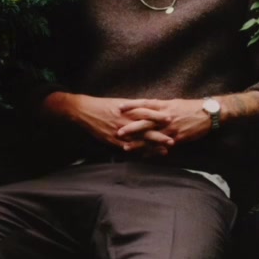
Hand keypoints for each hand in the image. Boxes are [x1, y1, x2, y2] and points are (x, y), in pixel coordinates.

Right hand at [45, 93, 173, 152]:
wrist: (85, 111)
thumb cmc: (104, 105)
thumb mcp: (121, 102)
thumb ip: (135, 106)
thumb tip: (149, 106)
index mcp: (128, 110)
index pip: (146, 113)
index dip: (159, 117)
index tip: (170, 119)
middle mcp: (125, 121)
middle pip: (146, 129)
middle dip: (159, 135)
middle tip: (173, 139)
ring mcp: (120, 132)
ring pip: (139, 141)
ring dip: (153, 147)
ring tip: (164, 151)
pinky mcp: (113, 140)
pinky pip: (128, 148)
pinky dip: (139, 152)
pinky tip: (148, 156)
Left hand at [117, 98, 211, 148]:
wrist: (208, 115)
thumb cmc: (190, 107)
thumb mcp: (174, 103)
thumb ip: (160, 106)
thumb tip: (147, 107)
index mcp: (164, 105)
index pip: (145, 104)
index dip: (132, 105)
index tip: (119, 107)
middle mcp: (165, 117)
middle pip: (145, 122)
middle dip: (131, 128)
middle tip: (118, 131)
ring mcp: (171, 129)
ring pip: (151, 137)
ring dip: (138, 143)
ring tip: (125, 148)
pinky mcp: (177, 138)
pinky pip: (161, 146)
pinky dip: (152, 152)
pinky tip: (143, 156)